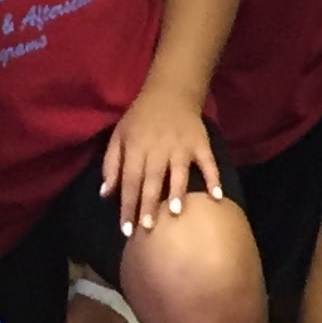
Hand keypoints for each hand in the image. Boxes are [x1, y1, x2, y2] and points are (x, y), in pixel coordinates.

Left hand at [100, 86, 221, 233]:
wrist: (170, 91)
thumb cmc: (141, 118)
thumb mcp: (119, 135)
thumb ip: (111, 163)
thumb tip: (105, 194)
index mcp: (136, 146)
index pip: (130, 180)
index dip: (127, 206)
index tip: (127, 231)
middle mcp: (158, 147)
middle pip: (152, 179)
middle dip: (149, 204)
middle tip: (148, 228)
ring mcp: (181, 145)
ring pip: (178, 172)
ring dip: (177, 192)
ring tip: (175, 213)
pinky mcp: (200, 143)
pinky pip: (208, 162)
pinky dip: (213, 178)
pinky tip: (216, 196)